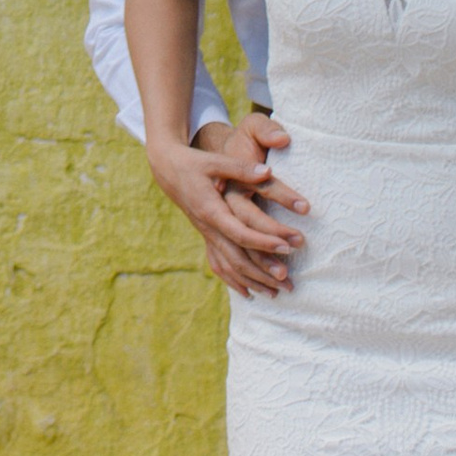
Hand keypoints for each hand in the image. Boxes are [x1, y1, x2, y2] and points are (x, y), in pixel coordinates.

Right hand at [203, 117, 306, 295]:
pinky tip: (250, 293)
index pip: (239, 233)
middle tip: (290, 281)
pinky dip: (234, 281)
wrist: (166, 167)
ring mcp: (206, 235)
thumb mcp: (215, 161)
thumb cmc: (193, 162)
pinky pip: (218, 265)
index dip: (263, 242)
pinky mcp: (206, 237)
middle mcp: (208, 228)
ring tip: (279, 292)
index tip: (287, 246)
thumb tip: (268, 172)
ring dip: (254, 281)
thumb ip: (241, 169)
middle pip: (237, 258)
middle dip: (264, 272)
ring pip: (229, 266)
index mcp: (210, 210)